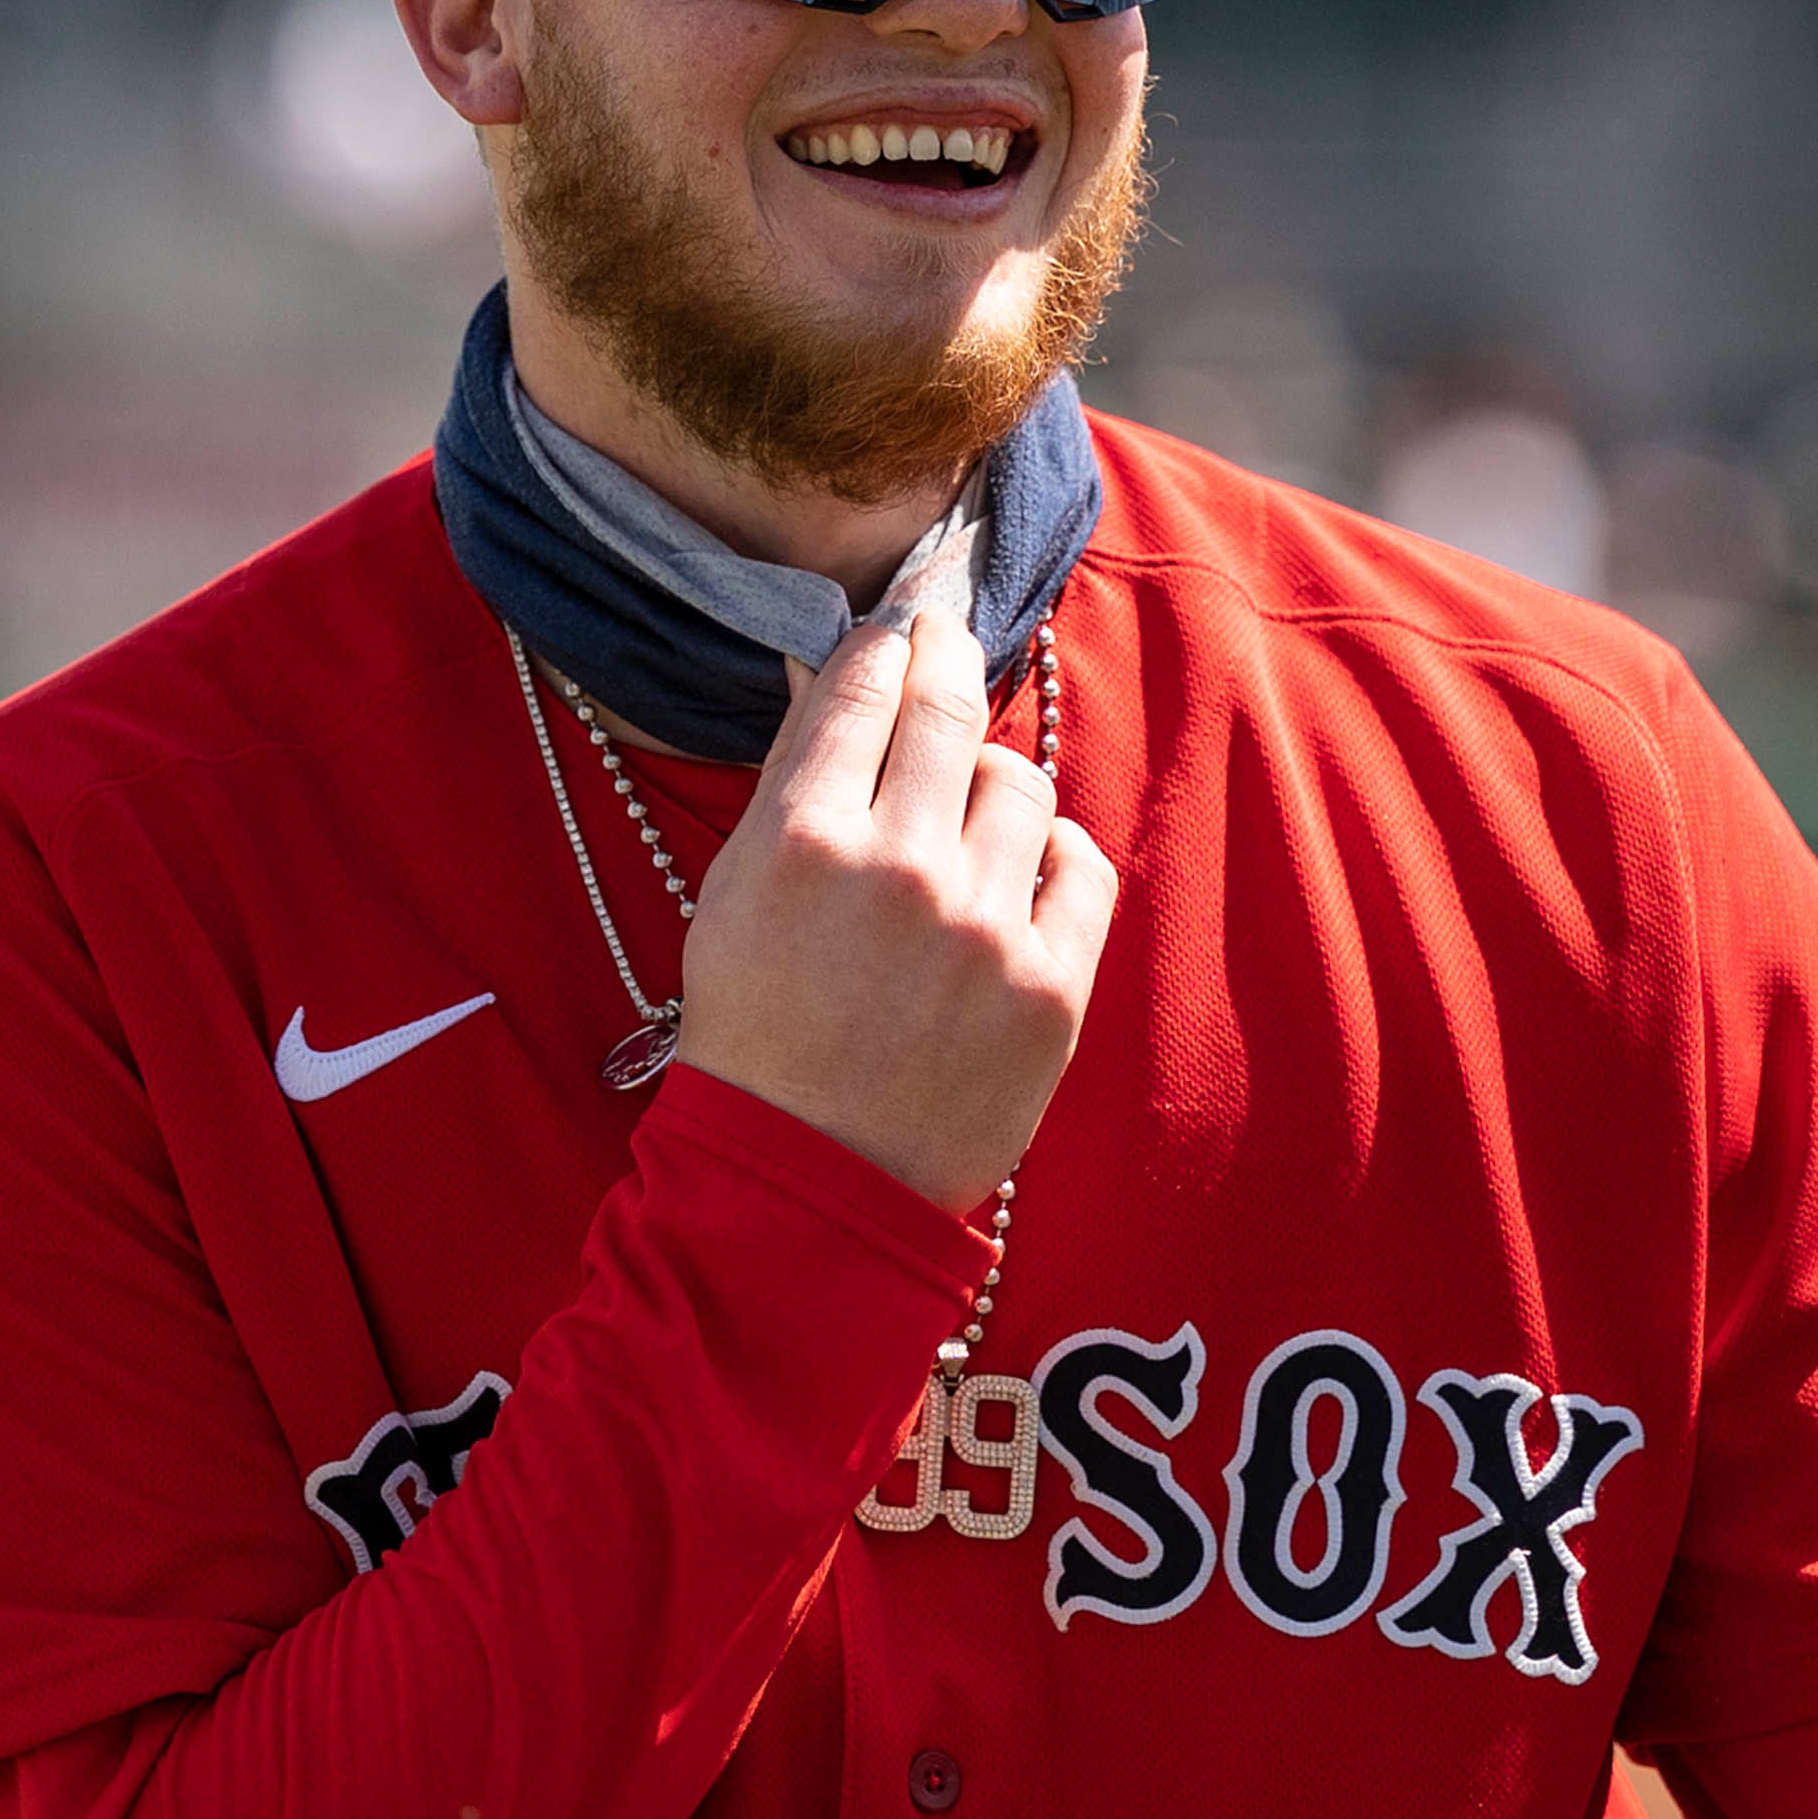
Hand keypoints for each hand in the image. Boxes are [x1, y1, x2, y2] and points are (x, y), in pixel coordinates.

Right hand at [672, 608, 1117, 1216]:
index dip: (887, 644)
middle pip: (952, 709)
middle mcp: (900, 870)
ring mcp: (985, 929)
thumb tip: (838, 669)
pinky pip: (1082, 864)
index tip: (899, 637)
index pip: (867, 682)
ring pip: (1021, 783)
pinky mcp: (1052, 987)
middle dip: (948, 663)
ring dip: (991, 785)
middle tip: (946, 650)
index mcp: (804, 839)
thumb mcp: (736, 892)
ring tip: (962, 822)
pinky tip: (1017, 878)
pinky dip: (1052, 856)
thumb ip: (794, 776)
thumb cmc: (756, 1034)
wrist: (809, 1182)